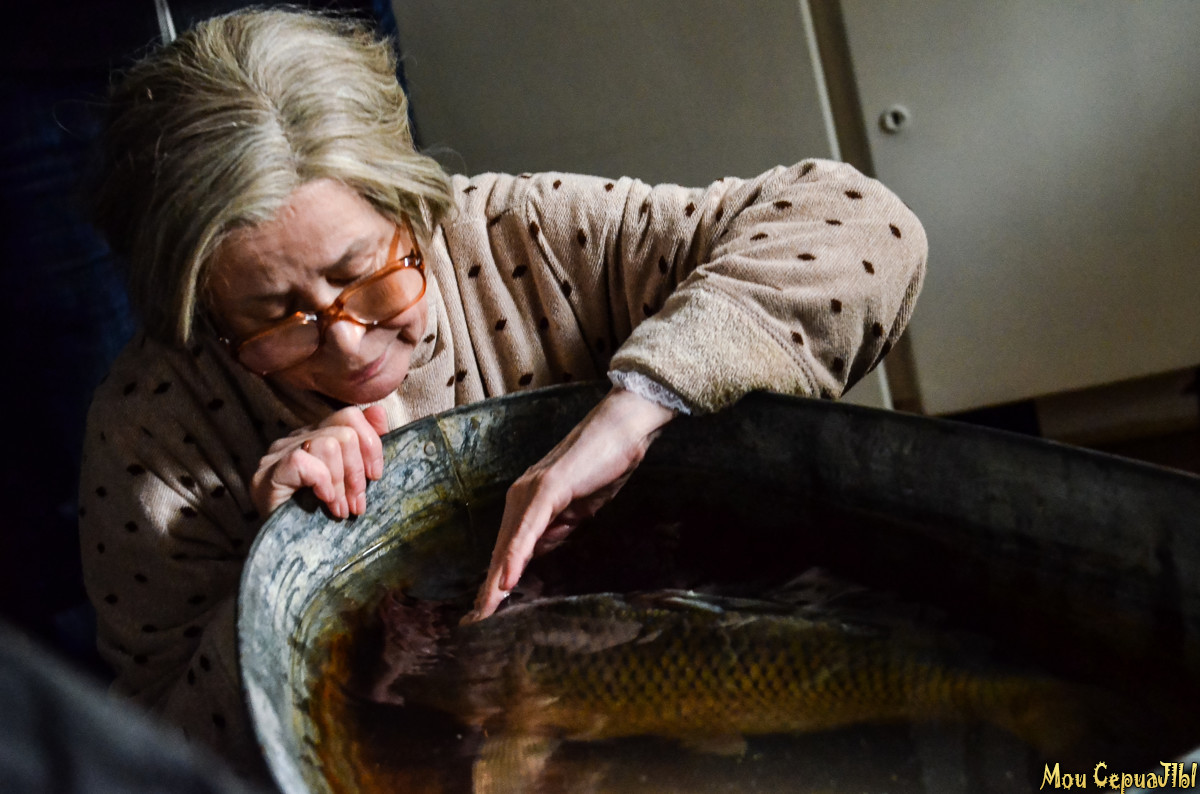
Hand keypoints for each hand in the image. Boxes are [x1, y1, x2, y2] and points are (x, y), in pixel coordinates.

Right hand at [250, 405, 388, 518]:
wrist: (288, 553)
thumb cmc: (322, 517)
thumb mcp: (352, 481)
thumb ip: (365, 446)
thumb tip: (380, 412)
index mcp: (318, 436)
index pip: (350, 415)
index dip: (371, 443)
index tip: (375, 476)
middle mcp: (297, 439)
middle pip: (344, 430)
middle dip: (358, 471)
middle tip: (357, 503)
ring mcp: (279, 454)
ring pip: (328, 444)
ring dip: (341, 483)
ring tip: (341, 509)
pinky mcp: (268, 473)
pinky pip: (303, 461)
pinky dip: (321, 482)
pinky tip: (324, 501)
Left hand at [464, 387, 676, 621]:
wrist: (621, 430)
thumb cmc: (603, 466)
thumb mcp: (577, 509)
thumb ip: (557, 528)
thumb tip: (539, 549)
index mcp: (528, 503)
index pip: (508, 550)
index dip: (496, 582)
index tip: (485, 613)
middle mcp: (521, 496)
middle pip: (501, 552)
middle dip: (488, 590)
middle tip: (474, 623)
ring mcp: (531, 492)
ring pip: (509, 544)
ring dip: (496, 581)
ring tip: (484, 613)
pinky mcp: (547, 489)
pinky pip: (528, 530)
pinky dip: (517, 557)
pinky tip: (508, 581)